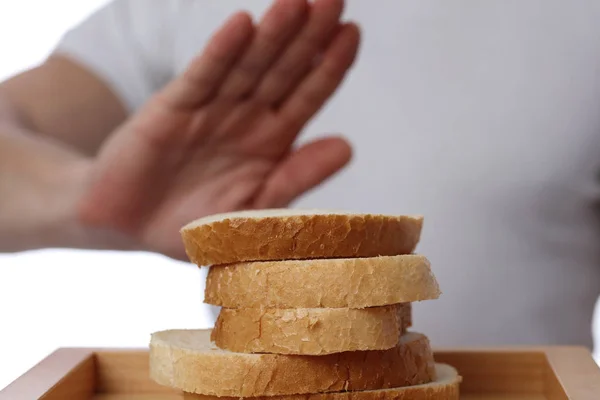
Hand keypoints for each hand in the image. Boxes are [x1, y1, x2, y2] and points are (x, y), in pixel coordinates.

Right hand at [77, 0, 360, 259]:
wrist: (131, 227)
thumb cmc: (197, 223)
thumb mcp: (255, 210)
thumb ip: (297, 177)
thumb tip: (347, 146)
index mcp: (272, 140)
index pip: (308, 95)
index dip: (330, 66)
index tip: (352, 33)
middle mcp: (246, 117)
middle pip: (284, 70)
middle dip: (309, 36)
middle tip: (335, 0)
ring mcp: (210, 109)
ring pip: (247, 66)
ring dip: (271, 35)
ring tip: (296, 4)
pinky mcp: (171, 108)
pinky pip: (201, 77)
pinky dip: (220, 53)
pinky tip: (242, 26)